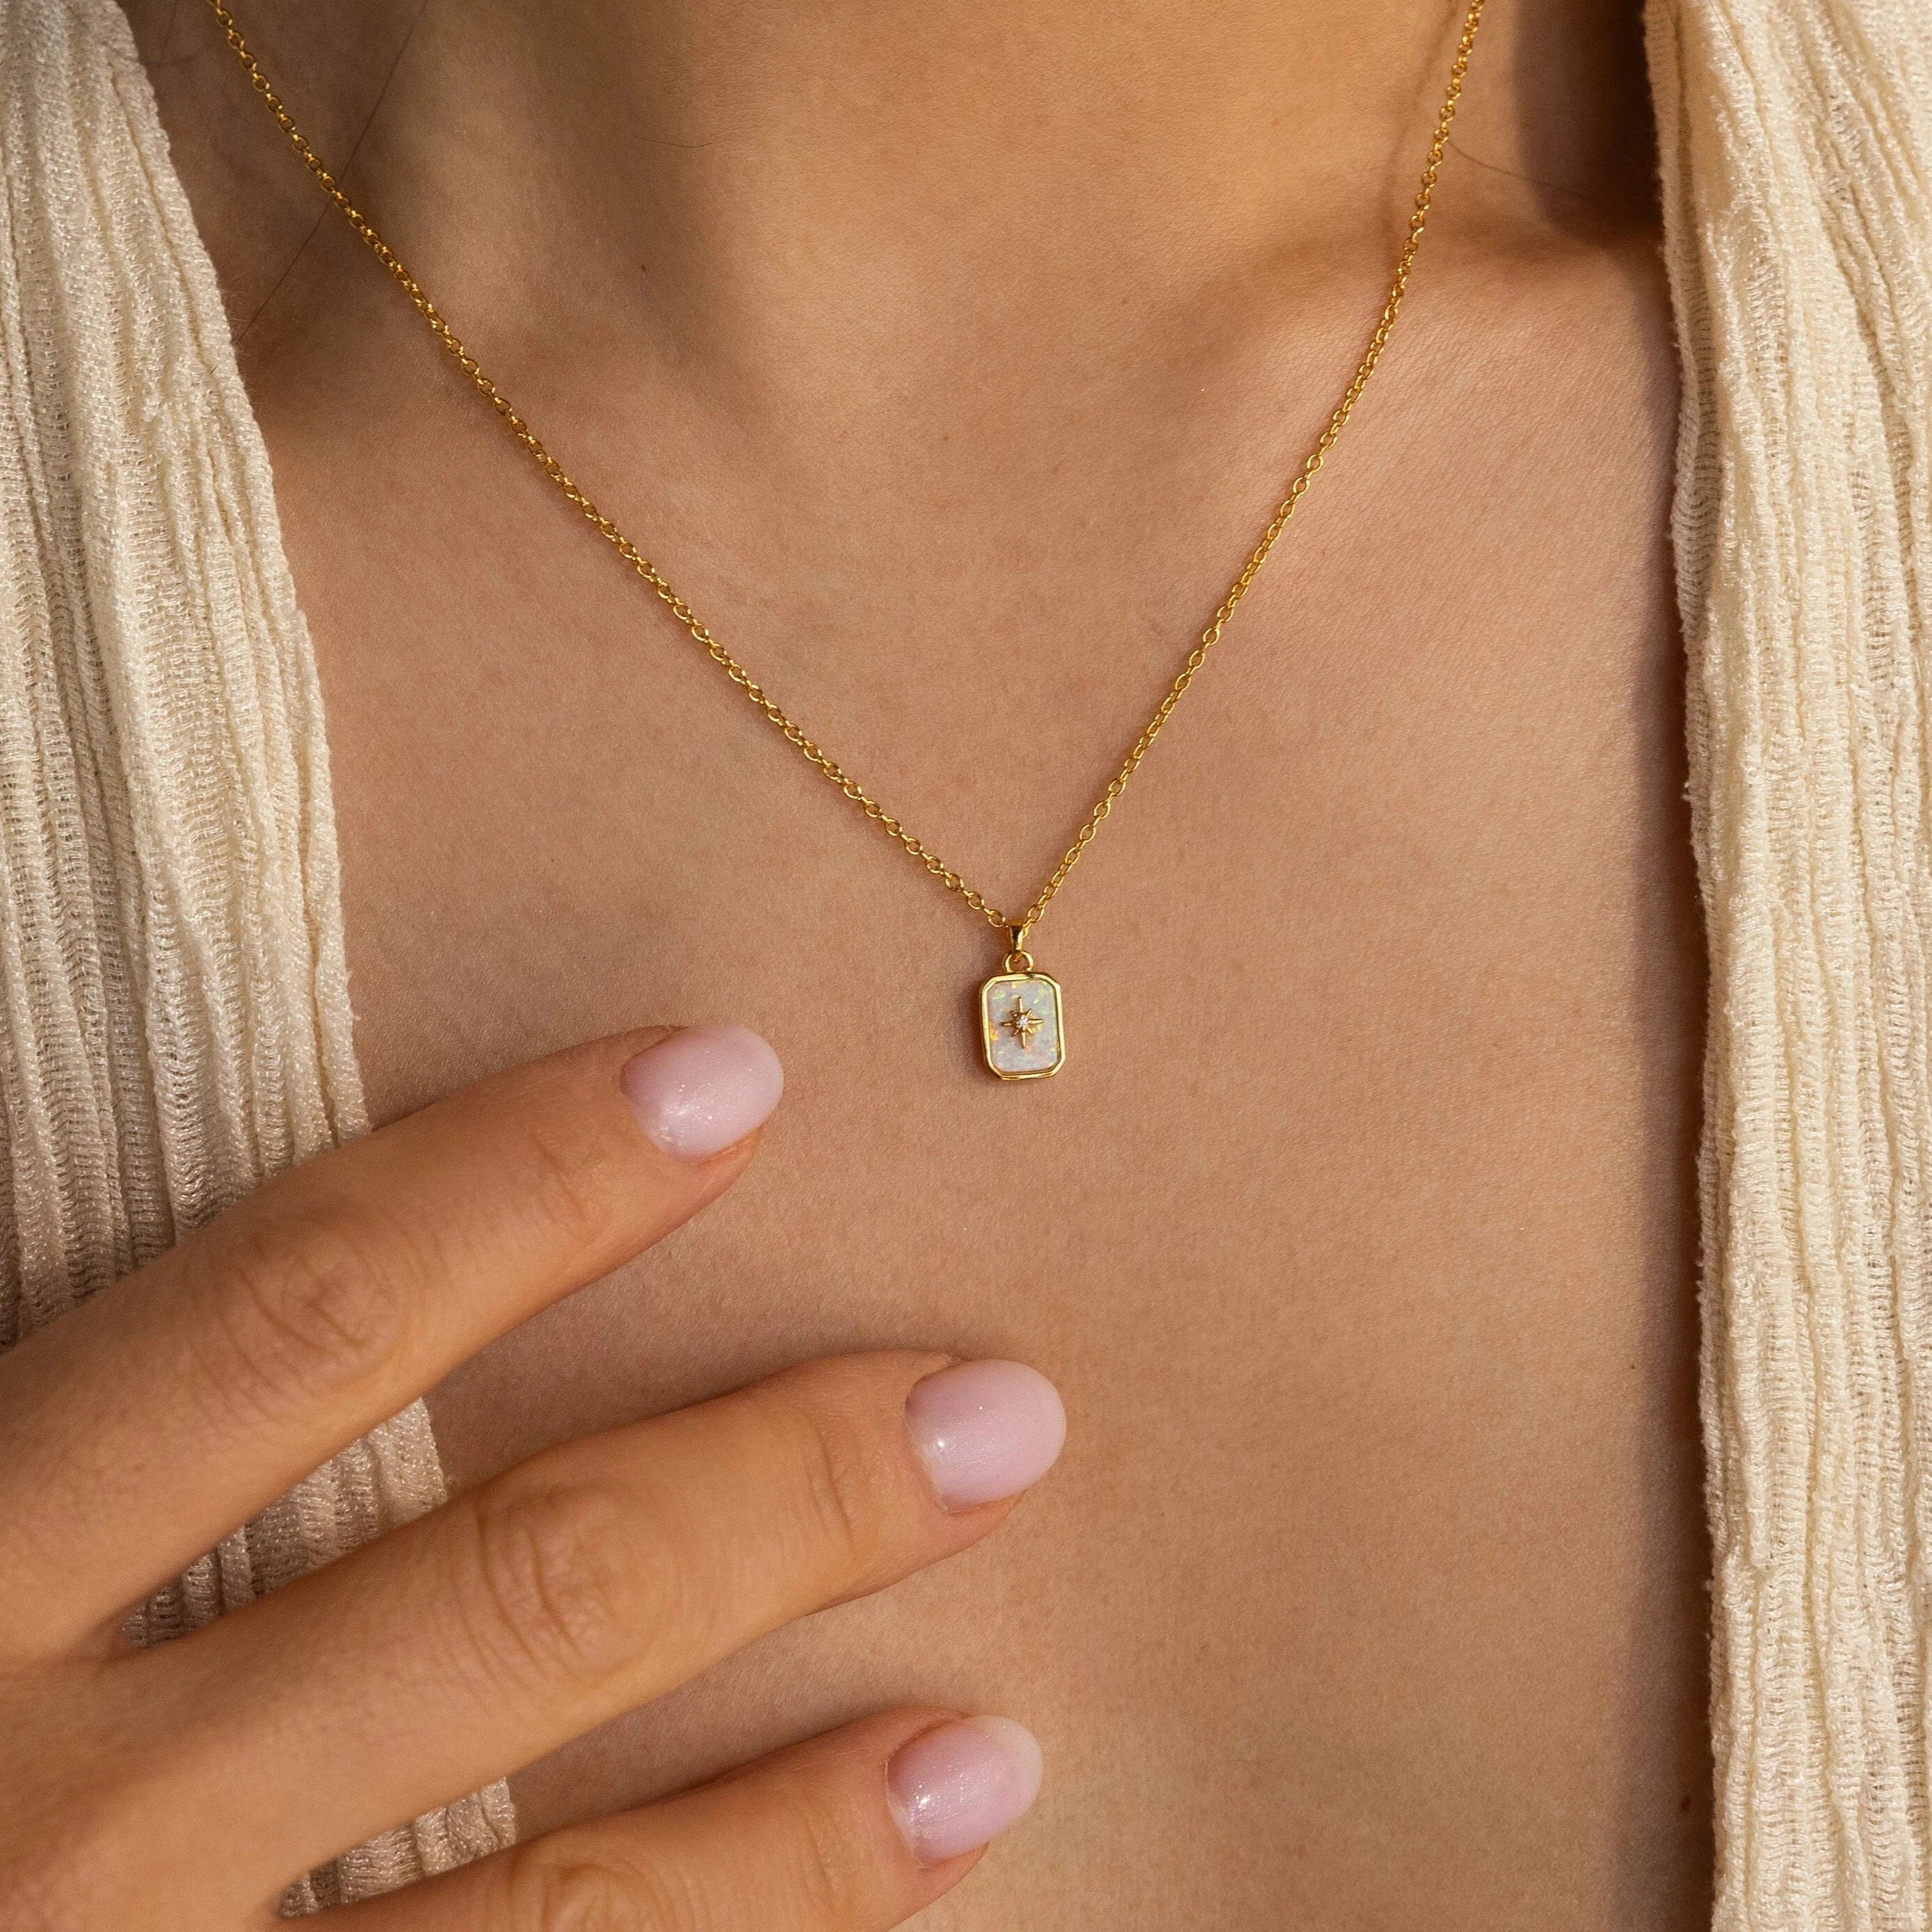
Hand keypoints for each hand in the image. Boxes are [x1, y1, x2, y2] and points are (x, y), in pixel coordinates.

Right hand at [0, 1026, 1064, 1927]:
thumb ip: (54, 1413)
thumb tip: (213, 1281)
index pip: (287, 1317)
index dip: (524, 1184)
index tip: (729, 1083)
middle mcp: (50, 1825)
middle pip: (495, 1609)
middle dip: (768, 1500)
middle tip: (1002, 1413)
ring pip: (545, 1930)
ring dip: (792, 1846)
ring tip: (990, 1748)